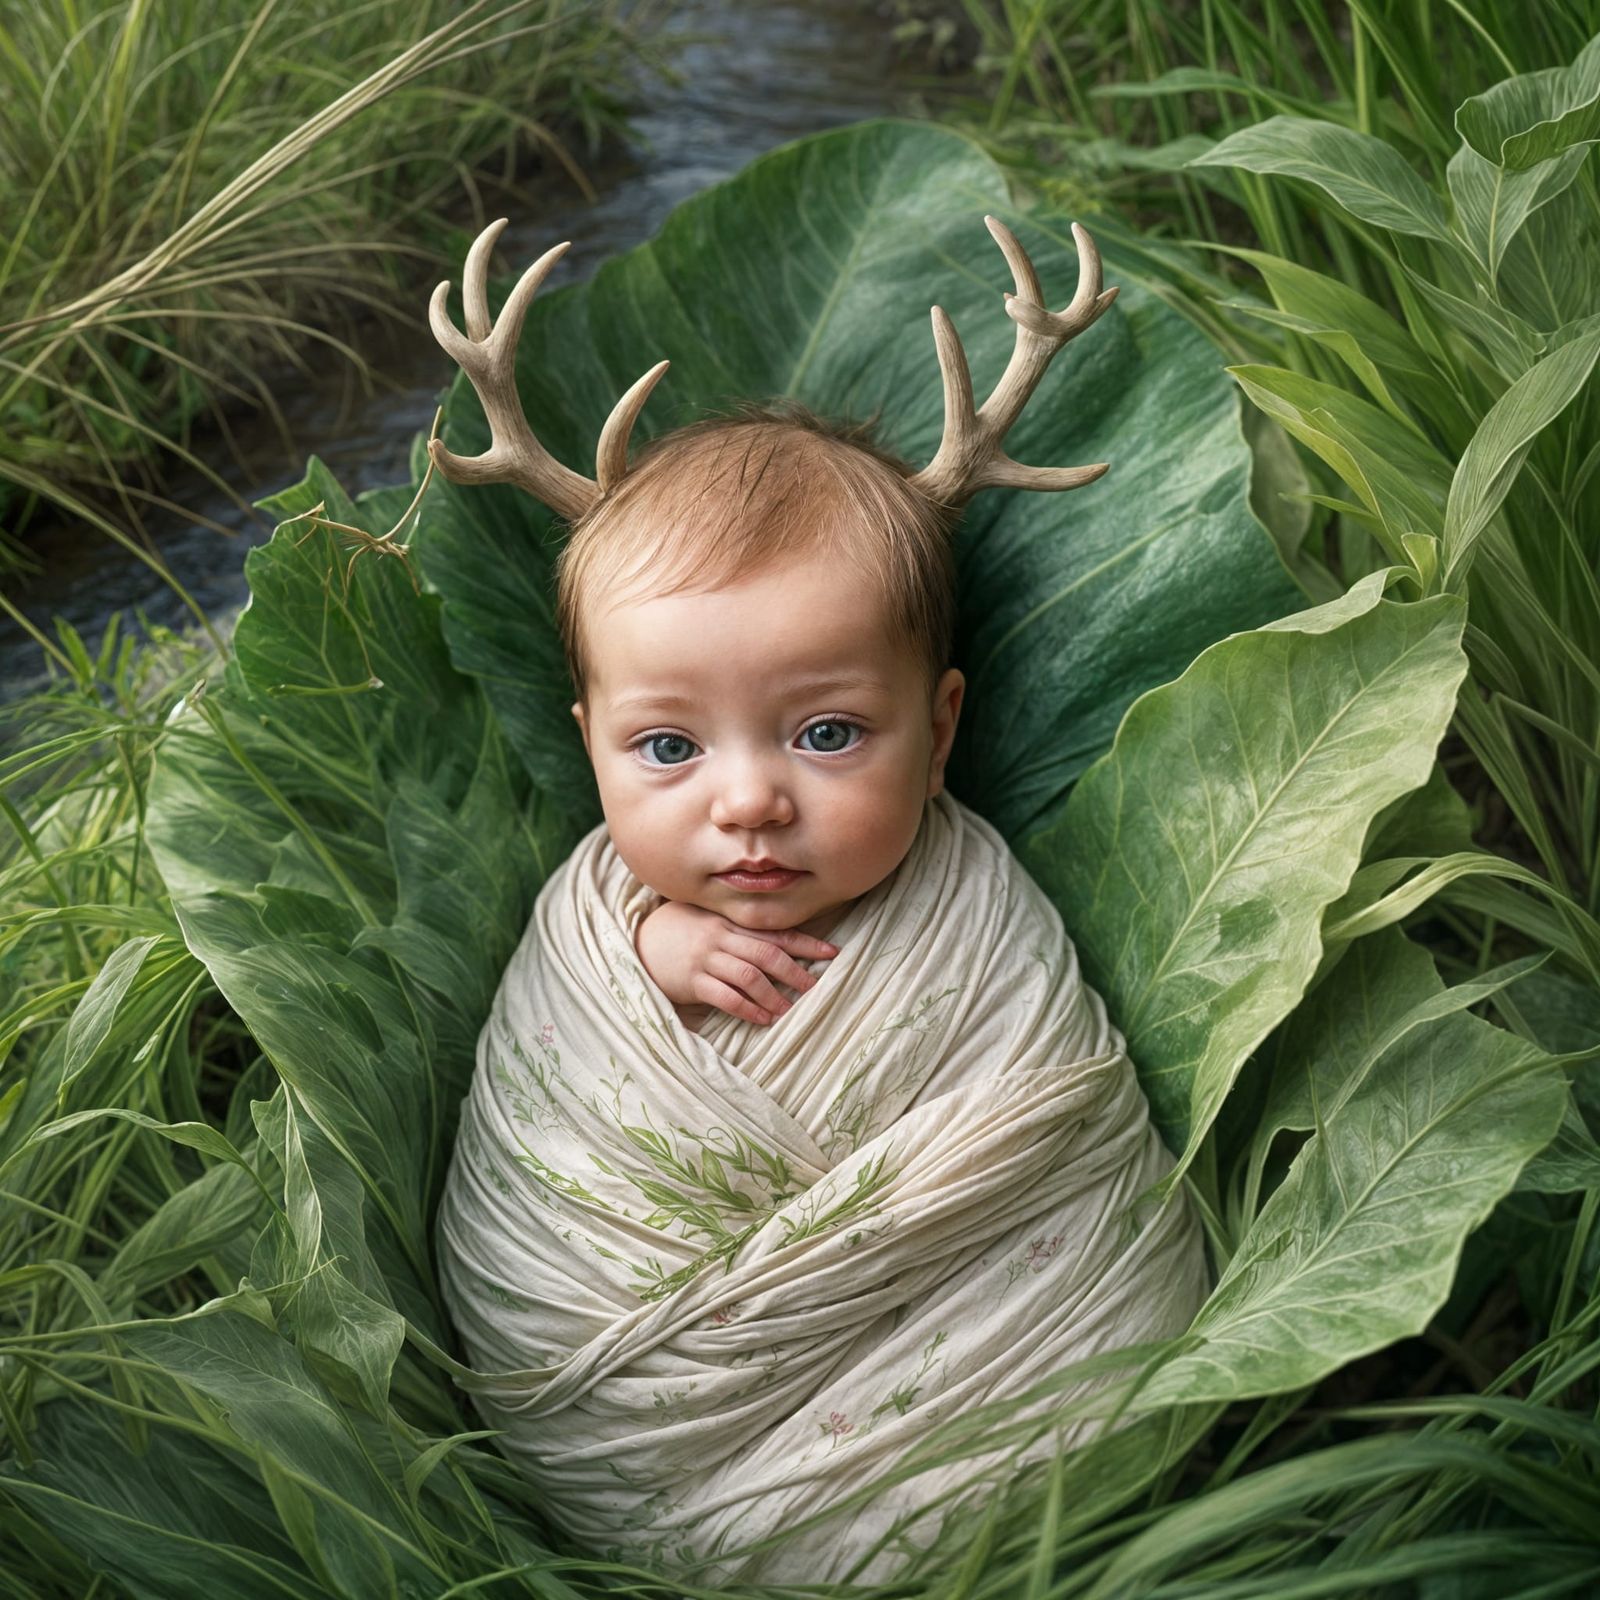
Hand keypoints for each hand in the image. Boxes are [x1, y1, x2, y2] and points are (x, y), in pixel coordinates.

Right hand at [635, 900, 838, 1025]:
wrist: (636, 943)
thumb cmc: (677, 931)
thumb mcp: (707, 920)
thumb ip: (737, 928)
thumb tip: (778, 941)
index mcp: (729, 923)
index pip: (775, 932)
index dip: (805, 943)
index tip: (831, 953)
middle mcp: (721, 938)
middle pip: (766, 954)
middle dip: (795, 972)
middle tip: (815, 987)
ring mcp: (705, 959)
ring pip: (748, 977)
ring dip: (773, 995)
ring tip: (789, 1010)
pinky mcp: (691, 981)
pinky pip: (724, 996)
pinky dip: (746, 1009)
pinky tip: (762, 1019)